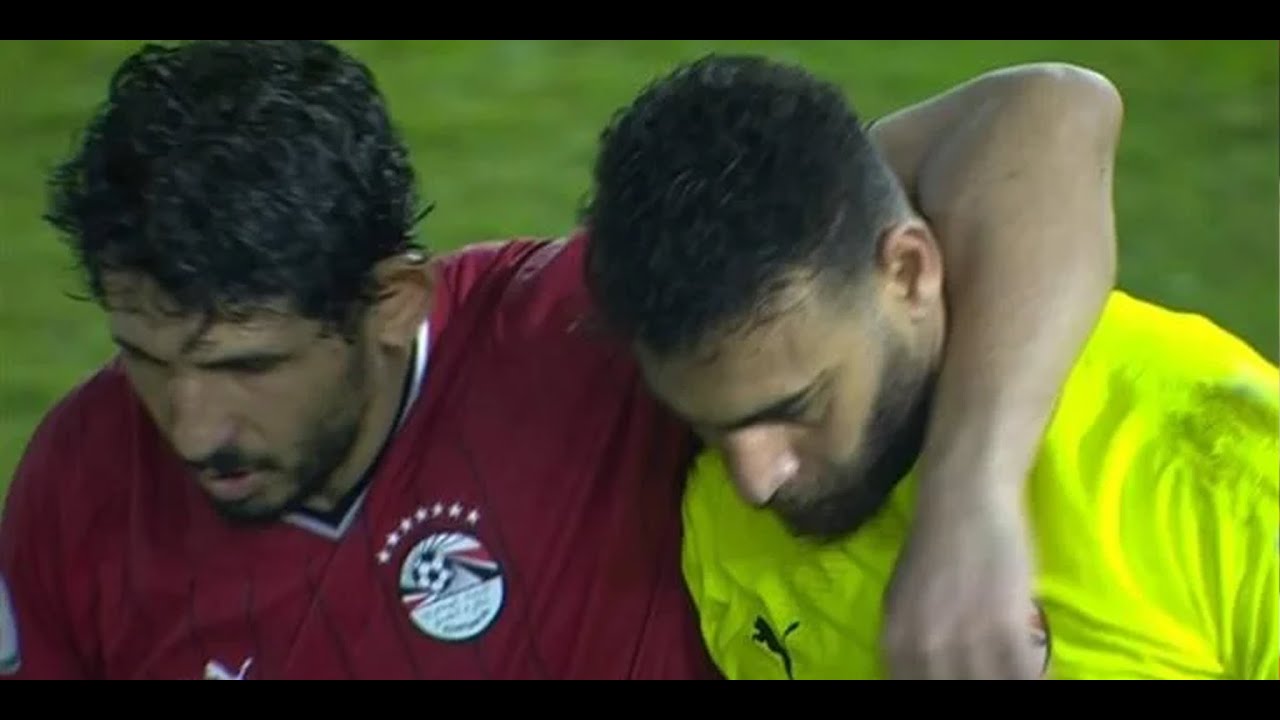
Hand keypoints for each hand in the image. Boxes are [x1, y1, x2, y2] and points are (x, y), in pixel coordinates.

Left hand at [881, 495, 1041, 678]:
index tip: (966, 679)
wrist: (963, 496)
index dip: (943, 691)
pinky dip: (1039, 676)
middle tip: (994, 670)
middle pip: (955, 694)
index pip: (909, 694)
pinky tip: (1044, 669)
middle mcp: (924, 650)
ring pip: (992, 688)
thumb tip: (919, 674)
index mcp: (894, 646)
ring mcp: (964, 641)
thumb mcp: (903, 602)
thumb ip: (913, 645)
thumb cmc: (935, 545)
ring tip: (1017, 665)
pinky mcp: (1004, 628)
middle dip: (980, 684)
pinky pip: (1024, 677)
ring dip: (1008, 679)